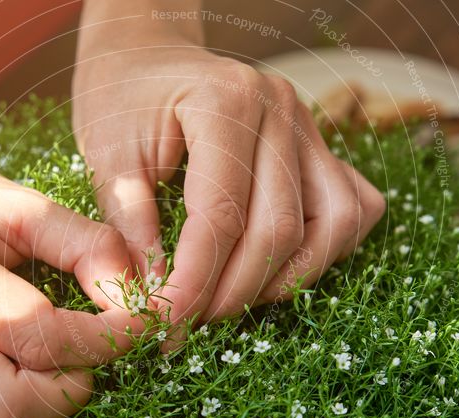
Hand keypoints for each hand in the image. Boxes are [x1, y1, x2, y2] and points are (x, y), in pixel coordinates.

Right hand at [0, 144, 139, 417]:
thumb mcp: (20, 200)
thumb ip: (85, 246)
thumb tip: (133, 301)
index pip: (29, 331)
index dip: (99, 340)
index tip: (134, 327)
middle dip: (66, 389)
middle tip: (84, 357)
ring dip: (28, 416)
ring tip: (45, 372)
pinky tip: (11, 386)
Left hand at [72, 16, 384, 324]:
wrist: (146, 50)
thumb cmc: (120, 98)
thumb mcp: (105, 154)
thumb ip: (129, 225)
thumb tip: (150, 297)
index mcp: (225, 103)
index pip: (222, 218)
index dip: (195, 284)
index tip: (164, 324)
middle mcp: (281, 112)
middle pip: (280, 230)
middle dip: (233, 294)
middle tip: (188, 325)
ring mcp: (308, 128)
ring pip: (335, 226)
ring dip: (286, 280)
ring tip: (232, 302)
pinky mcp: (318, 146)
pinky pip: (352, 208)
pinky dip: (326, 250)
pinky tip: (278, 266)